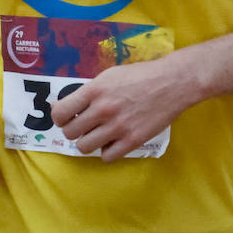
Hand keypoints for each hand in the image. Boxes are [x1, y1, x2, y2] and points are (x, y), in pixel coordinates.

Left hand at [51, 59, 191, 161]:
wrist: (172, 83)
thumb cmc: (140, 75)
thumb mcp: (110, 75)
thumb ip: (88, 91)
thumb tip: (64, 106)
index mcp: (95, 90)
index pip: (60, 112)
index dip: (60, 118)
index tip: (67, 117)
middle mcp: (103, 109)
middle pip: (70, 133)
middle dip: (74, 130)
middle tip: (85, 126)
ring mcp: (117, 127)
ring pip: (84, 147)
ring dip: (88, 142)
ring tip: (99, 134)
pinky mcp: (132, 141)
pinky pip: (106, 157)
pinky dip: (107, 151)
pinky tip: (114, 141)